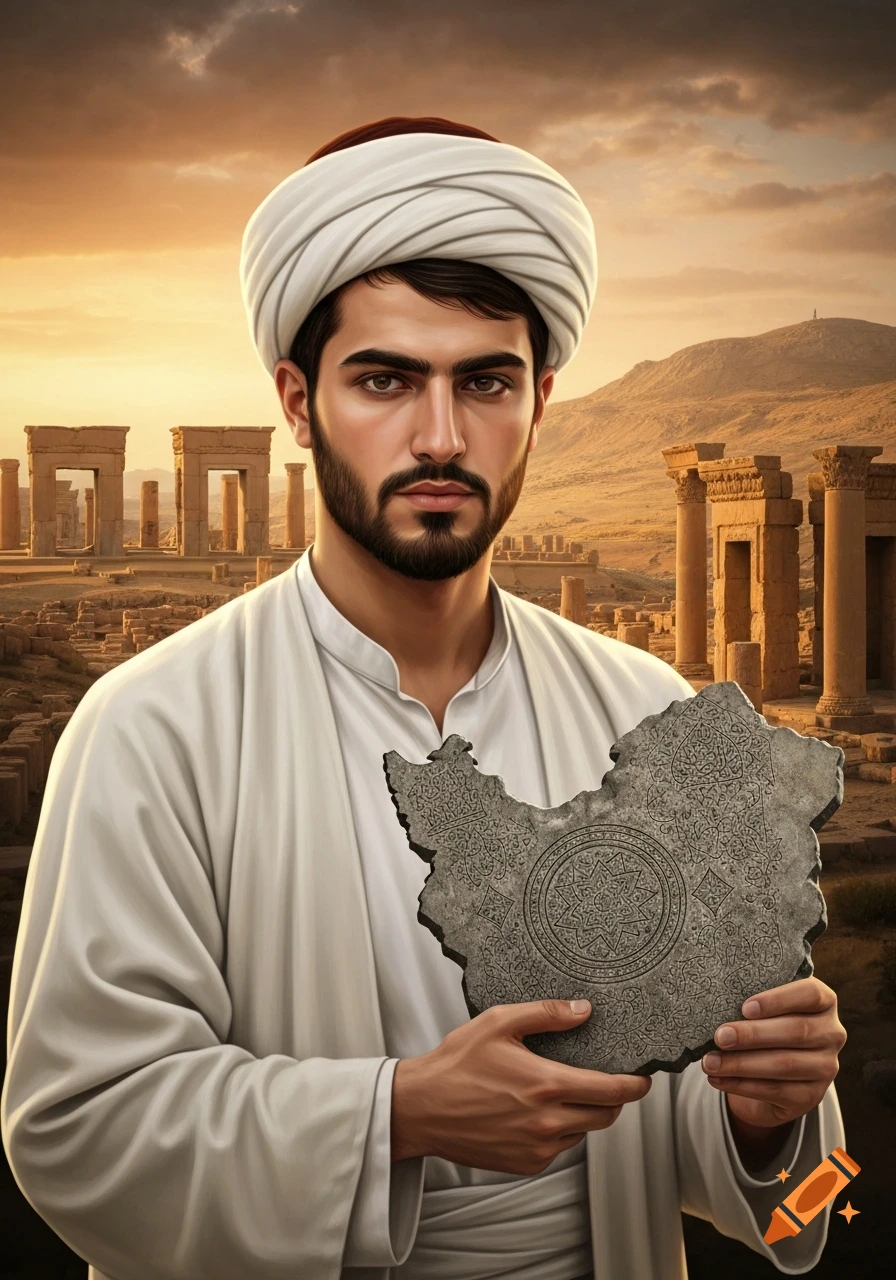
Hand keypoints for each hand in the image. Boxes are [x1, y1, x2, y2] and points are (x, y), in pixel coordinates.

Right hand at [391, 998, 651, 1174]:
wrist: (422, 1108)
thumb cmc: (456, 1064)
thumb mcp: (499, 1023)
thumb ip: (546, 1014)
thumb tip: (583, 1009)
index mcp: (546, 1085)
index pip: (612, 1091)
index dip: (635, 1085)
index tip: (644, 1078)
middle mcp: (548, 1122)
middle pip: (606, 1116)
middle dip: (612, 1099)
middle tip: (604, 1080)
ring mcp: (538, 1147)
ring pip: (583, 1132)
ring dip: (583, 1114)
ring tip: (560, 1092)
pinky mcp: (526, 1164)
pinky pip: (560, 1147)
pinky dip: (559, 1130)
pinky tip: (536, 1111)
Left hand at [701, 976, 845, 1130]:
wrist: (776, 1072)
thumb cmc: (767, 1025)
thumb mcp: (768, 1008)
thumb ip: (755, 1001)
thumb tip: (716, 1000)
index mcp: (825, 1002)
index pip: (811, 994)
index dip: (779, 999)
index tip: (745, 1008)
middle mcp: (832, 1034)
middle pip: (796, 1031)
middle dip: (753, 1034)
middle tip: (720, 1036)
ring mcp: (825, 1068)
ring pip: (785, 1064)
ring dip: (742, 1064)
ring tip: (710, 1062)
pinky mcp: (811, 1096)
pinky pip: (775, 1090)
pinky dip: (741, 1085)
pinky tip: (717, 1079)